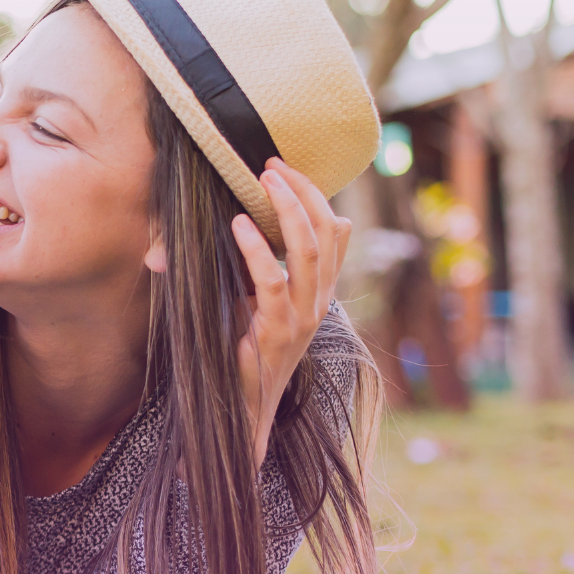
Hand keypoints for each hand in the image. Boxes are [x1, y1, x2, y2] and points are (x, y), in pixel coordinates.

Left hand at [230, 158, 351, 467]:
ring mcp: (302, 318)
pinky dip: (256, 250)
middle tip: (271, 164)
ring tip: (262, 181)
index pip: (334, 232)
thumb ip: (253, 267)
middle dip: (301, 192)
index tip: (284, 167)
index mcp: (318, 291)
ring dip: (285, 211)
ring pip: (306, 252)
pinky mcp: (277, 334)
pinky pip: (272, 283)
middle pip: (325, 233)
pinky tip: (238, 225)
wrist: (242, 409)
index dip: (315, 195)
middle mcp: (319, 301)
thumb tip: (238, 221)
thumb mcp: (251, 301)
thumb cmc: (241, 351)